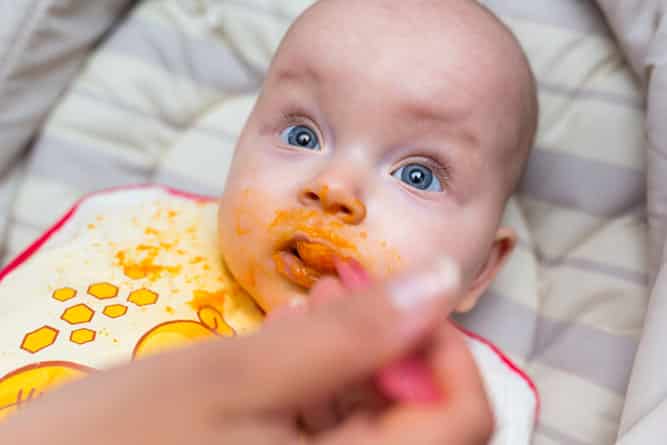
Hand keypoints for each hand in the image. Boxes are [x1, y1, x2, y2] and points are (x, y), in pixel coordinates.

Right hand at [0, 258, 492, 444]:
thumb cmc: (113, 443)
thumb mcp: (233, 378)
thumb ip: (349, 336)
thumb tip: (441, 280)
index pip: (462, 421)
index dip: (444, 348)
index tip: (405, 296)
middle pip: (424, 423)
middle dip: (393, 346)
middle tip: (344, 288)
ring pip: (377, 426)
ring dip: (355, 360)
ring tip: (310, 307)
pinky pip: (332, 436)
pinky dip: (323, 387)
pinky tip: (291, 344)